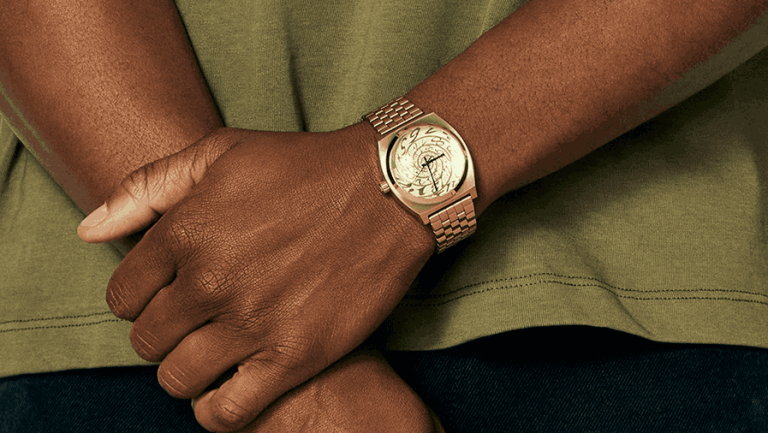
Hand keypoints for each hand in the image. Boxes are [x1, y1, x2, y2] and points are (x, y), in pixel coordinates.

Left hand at [78, 123, 433, 431]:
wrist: (388, 188)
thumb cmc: (305, 167)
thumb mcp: (221, 154)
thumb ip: (146, 188)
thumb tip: (89, 231)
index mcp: (185, 231)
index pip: (123, 297)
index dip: (140, 299)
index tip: (168, 294)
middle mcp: (211, 281)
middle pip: (148, 341)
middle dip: (162, 333)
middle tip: (195, 321)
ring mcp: (253, 322)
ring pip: (179, 379)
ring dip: (186, 370)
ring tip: (212, 352)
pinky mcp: (295, 355)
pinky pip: (228, 411)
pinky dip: (216, 410)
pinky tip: (228, 388)